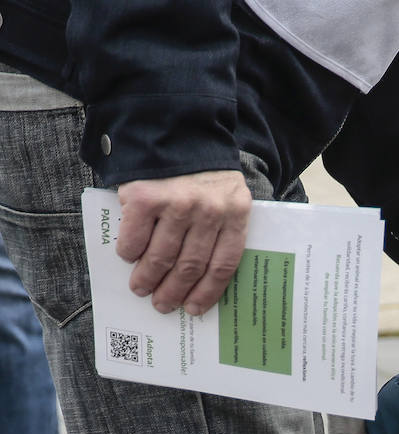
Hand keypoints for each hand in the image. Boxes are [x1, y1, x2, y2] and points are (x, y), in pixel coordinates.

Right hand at [116, 170, 251, 315]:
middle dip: (174, 291)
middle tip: (161, 304)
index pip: (224, 265)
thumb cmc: (199, 170)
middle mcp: (209, 211)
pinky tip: (128, 257)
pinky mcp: (147, 196)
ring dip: (148, 279)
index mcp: (235, 214)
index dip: (207, 292)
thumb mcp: (225, 195)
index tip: (193, 309)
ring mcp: (178, 203)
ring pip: (162, 257)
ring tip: (140, 288)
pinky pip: (135, 238)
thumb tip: (195, 277)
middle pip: (191, 266)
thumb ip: (218, 228)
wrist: (173, 124)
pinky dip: (129, 252)